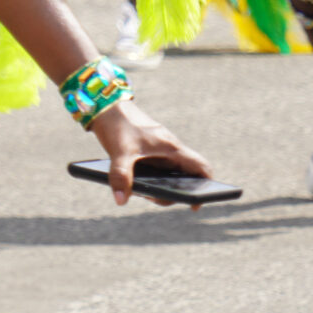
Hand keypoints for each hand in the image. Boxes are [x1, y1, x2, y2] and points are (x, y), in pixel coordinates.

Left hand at [92, 99, 211, 207]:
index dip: (205, 186)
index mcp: (171, 148)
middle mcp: (170, 150)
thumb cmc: (118, 125)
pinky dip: (151, 181)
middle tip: (154, 196)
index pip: (201, 167)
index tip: (194, 204)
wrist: (107, 107)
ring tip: (143, 192)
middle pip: (186, 177)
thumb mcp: (118, 152)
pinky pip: (157, 171)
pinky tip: (135, 185)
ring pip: (170, 175)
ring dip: (161, 188)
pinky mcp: (149, 153)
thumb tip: (121, 201)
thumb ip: (120, 176)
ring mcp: (160, 152)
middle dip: (175, 192)